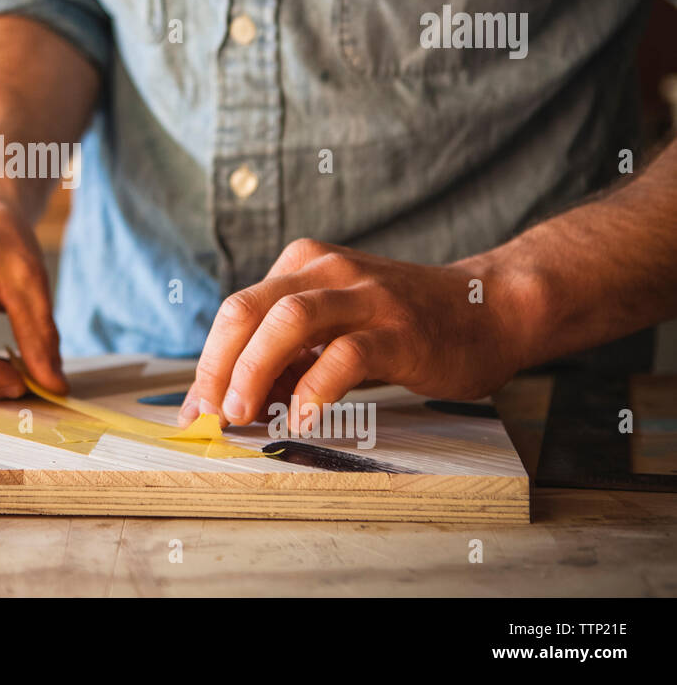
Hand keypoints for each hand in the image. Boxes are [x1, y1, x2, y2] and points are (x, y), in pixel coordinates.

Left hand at [180, 238, 531, 430]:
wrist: (489, 309)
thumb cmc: (403, 326)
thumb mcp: (333, 332)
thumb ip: (287, 361)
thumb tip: (233, 404)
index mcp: (301, 266)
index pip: (237, 311)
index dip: (208, 362)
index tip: (194, 411)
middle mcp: (326, 270)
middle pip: (247, 309)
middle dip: (217, 364)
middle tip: (209, 413)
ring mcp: (364, 296)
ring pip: (288, 320)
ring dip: (253, 369)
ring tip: (240, 414)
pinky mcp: (399, 330)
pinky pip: (346, 355)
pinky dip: (315, 388)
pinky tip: (301, 418)